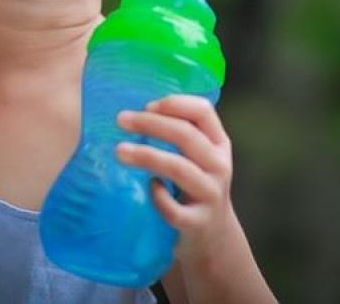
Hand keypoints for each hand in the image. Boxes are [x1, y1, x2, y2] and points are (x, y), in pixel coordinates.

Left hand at [116, 94, 236, 263]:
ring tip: (119, 151)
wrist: (213, 237)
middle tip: (121, 120)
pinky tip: (148, 187)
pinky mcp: (198, 223)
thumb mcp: (198, 158)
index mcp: (219, 144)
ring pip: (179, 169)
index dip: (175, 103)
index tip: (146, 105)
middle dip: (151, 124)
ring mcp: (211, 195)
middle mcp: (220, 166)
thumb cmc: (195, 188)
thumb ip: (179, 136)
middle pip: (187, 136)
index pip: (204, 111)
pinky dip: (158, 197)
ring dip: (147, 156)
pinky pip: (174, 209)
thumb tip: (134, 113)